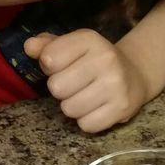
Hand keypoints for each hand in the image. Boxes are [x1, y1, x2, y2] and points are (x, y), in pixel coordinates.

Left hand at [23, 29, 149, 132]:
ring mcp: (115, 84)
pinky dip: (88, 120)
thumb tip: (29, 46)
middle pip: (56, 87)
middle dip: (61, 89)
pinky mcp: (121, 108)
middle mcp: (105, 59)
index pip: (49, 59)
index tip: (63, 65)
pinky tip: (97, 108)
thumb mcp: (73, 46)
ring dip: (73, 106)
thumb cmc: (94, 60)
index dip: (50, 66)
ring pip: (69, 109)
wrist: (135, 75)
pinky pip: (86, 125)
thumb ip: (47, 46)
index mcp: (90, 39)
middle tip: (76, 84)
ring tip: (86, 96)